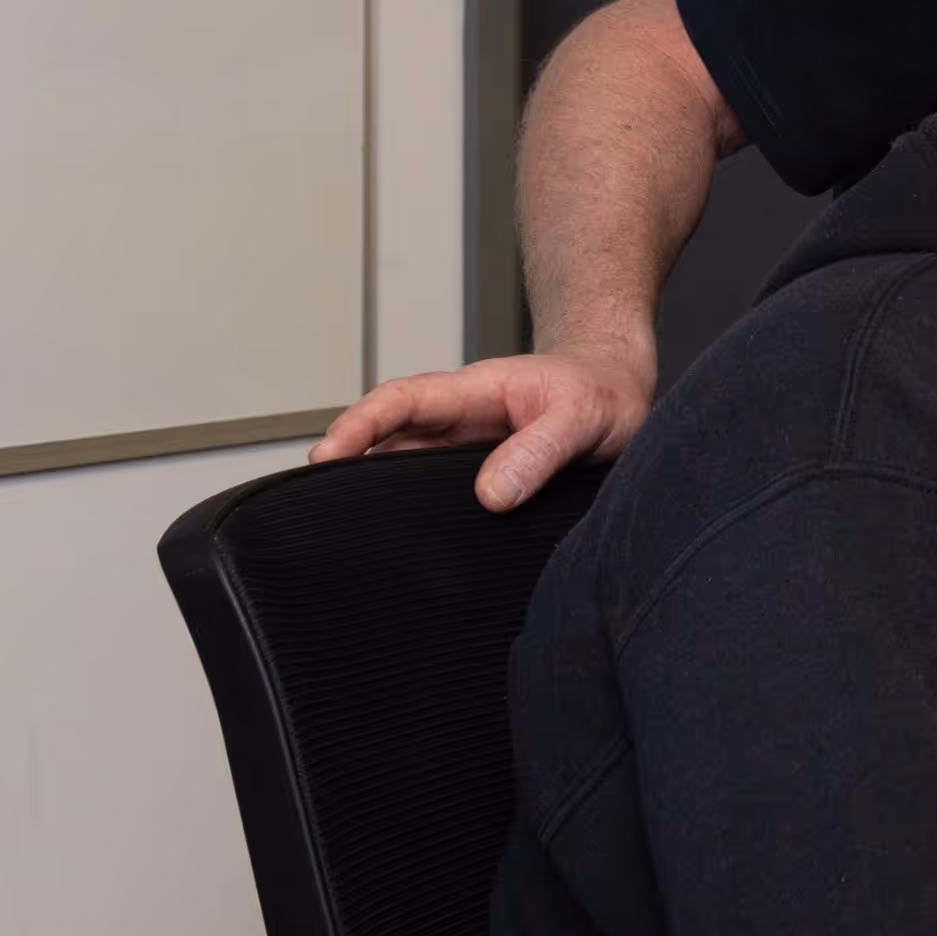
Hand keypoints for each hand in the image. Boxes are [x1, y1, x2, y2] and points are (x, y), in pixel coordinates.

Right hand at [309, 346, 653, 511]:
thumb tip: (492, 494)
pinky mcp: (483, 477)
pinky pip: (436, 493)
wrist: (622, 389)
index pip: (400, 402)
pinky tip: (407, 546)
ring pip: (407, 471)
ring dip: (378, 496)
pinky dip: (416, 513)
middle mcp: (461, 421)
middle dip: (346, 469)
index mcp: (475, 392)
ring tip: (347, 537)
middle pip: (387, 441)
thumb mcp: (582, 416)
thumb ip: (540, 451)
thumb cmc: (602, 390)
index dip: (358, 426)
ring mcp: (467, 451)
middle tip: (314, 510)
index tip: (326, 456)